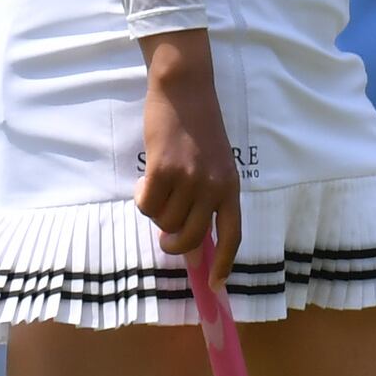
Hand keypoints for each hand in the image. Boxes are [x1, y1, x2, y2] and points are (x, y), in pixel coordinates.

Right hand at [137, 38, 245, 285]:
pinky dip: (142, 197)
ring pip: (164, 220)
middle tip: (165, 234)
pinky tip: (146, 180)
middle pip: (189, 236)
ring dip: (155, 210)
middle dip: (173, 243)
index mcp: (231, 186)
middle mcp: (214, 187)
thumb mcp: (215, 164)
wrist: (185, 90)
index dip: (224, 263)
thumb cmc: (198, 128)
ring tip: (158, 185)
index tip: (215, 284)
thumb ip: (208, 199)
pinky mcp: (164, 170)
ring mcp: (190, 179)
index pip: (233, 234)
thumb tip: (193, 243)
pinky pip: (147, 203)